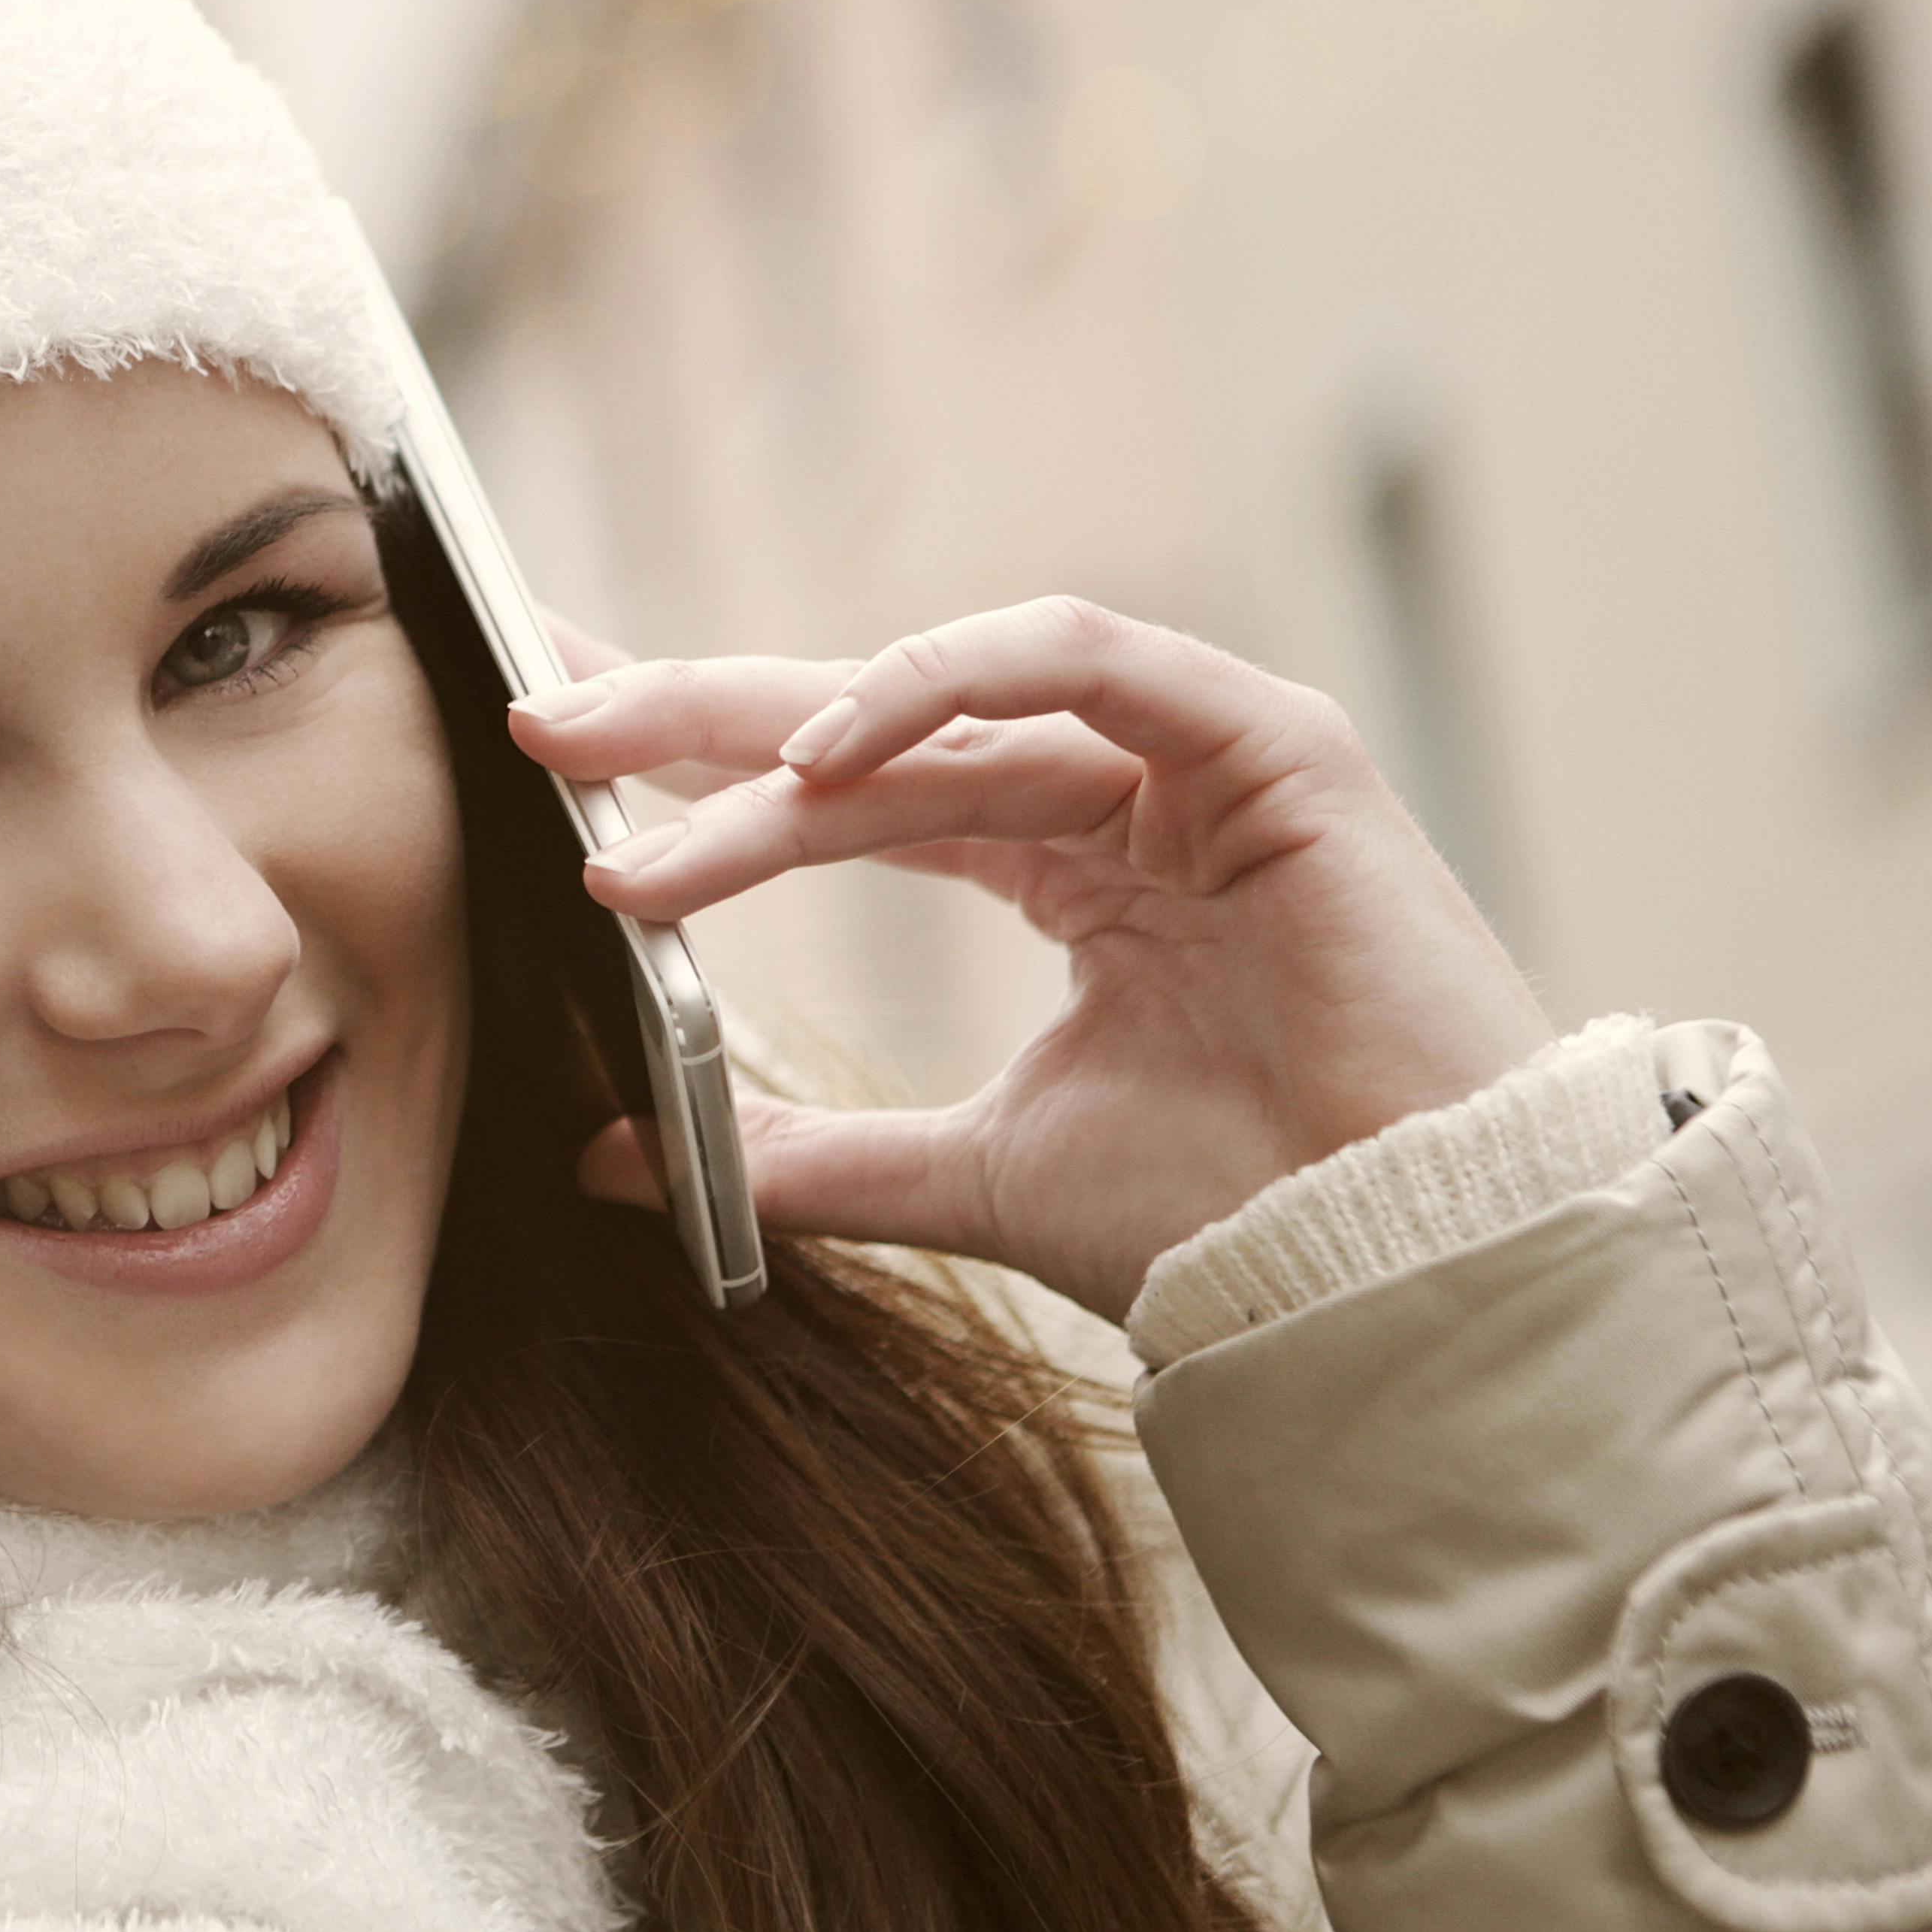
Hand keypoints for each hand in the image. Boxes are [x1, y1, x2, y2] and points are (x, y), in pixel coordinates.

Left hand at [507, 597, 1552, 1320]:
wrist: (1394, 1272)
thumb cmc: (1225, 1220)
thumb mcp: (966, 1172)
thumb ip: (802, 1155)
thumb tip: (614, 1157)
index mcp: (1063, 863)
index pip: (847, 776)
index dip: (700, 758)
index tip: (554, 761)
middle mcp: (1119, 791)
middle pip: (866, 721)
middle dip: (691, 718)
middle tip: (537, 731)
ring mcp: (1196, 756)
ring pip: (940, 709)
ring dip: (771, 749)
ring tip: (629, 811)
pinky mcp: (1270, 743)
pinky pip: (1080, 659)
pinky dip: (944, 684)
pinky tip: (821, 755)